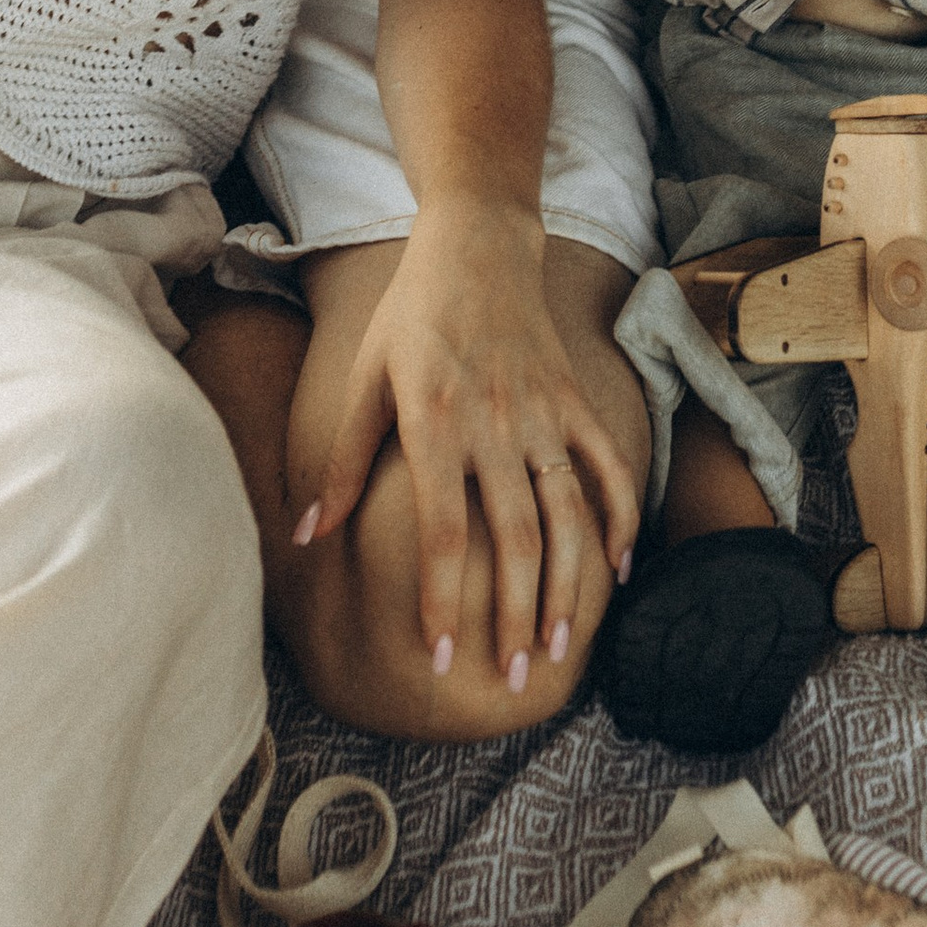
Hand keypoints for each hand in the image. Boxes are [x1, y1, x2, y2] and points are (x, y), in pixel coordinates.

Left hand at [295, 199, 640, 682]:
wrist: (476, 244)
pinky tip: (620, 570)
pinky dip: (620, 517)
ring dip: (570, 587)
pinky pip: (605, 466)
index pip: (443, 533)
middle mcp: (493, 423)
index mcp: (434, 423)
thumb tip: (305, 536)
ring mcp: (541, 412)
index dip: (444, 601)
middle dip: (516, 616)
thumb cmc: (410, 316)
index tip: (441, 660)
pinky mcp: (573, 399)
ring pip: (567, 514)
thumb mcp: (363, 379)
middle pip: (514, 538)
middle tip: (514, 682)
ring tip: (564, 650)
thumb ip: (340, 462)